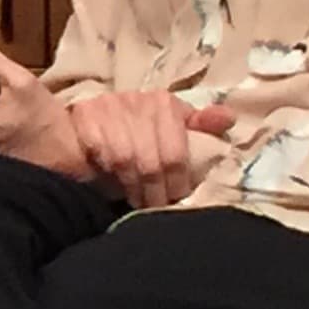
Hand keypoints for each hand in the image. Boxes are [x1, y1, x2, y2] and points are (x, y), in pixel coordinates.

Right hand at [67, 87, 236, 210]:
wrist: (79, 126)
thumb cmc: (132, 131)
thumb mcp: (169, 127)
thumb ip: (198, 126)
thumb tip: (229, 119)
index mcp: (164, 102)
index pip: (177, 152)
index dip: (177, 182)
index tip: (176, 199)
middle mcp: (138, 100)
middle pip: (152, 161)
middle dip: (155, 191)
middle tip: (156, 208)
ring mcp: (109, 107)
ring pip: (127, 159)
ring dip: (132, 187)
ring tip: (136, 201)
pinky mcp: (85, 117)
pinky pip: (101, 154)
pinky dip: (107, 174)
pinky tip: (111, 185)